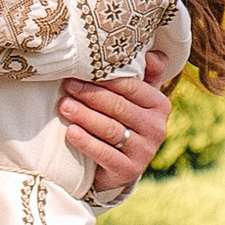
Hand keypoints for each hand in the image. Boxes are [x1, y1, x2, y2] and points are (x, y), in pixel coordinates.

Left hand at [58, 50, 173, 195]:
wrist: (121, 165)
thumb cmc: (125, 121)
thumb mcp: (137, 98)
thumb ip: (146, 74)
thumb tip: (152, 53)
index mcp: (160, 104)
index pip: (132, 87)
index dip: (104, 79)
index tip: (79, 71)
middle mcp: (157, 128)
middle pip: (119, 107)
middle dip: (91, 95)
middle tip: (68, 86)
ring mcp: (145, 151)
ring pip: (110, 129)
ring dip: (85, 116)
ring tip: (64, 106)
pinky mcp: (130, 170)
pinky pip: (105, 154)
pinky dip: (86, 142)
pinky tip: (71, 132)